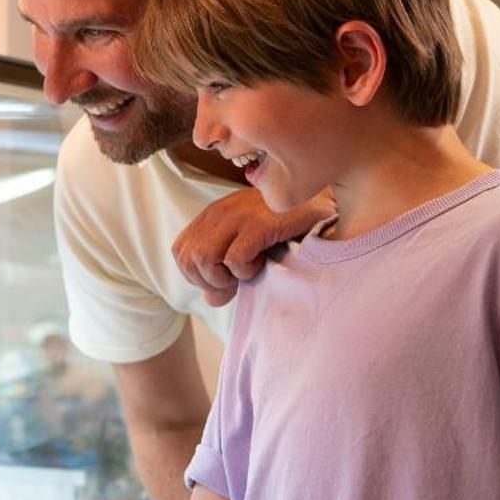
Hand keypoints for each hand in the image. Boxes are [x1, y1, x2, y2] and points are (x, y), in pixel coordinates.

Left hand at [171, 187, 332, 307]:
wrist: (320, 201)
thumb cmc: (285, 225)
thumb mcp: (249, 245)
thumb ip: (225, 272)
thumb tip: (210, 299)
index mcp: (212, 216)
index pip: (179, 252)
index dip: (196, 275)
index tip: (223, 280)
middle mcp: (219, 214)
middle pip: (187, 259)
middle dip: (208, 280)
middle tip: (235, 280)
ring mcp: (237, 217)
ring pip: (202, 258)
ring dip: (223, 277)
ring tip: (247, 271)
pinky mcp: (259, 224)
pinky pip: (234, 258)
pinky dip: (245, 271)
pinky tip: (262, 262)